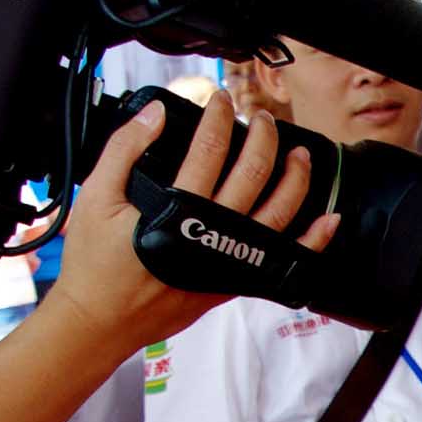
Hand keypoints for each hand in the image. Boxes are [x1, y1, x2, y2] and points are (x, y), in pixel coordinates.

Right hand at [40, 93, 331, 359]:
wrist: (100, 321)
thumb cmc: (94, 265)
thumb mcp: (96, 197)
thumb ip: (124, 149)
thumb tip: (155, 114)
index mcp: (178, 210)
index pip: (209, 149)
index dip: (218, 117)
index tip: (220, 99)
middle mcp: (212, 235)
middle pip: (253, 175)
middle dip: (263, 138)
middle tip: (261, 118)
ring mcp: (227, 262)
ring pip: (278, 214)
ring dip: (295, 179)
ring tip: (299, 155)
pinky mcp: (231, 283)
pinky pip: (281, 260)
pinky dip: (310, 241)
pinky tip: (327, 221)